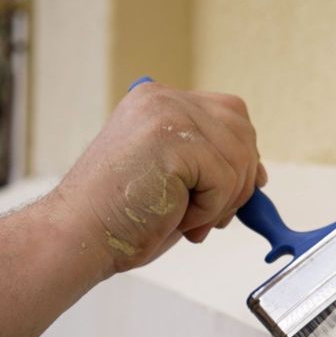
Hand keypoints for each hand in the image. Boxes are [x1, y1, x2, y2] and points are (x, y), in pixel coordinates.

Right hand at [48, 83, 267, 275]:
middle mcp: (163, 99)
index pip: (229, 114)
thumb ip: (212, 166)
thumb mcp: (174, 181)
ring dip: (222, 201)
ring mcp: (167, 114)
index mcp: (158, 103)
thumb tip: (259, 173)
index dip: (241, 156)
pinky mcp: (172, 139)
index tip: (234, 193)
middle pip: (242, 129)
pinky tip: (176, 218)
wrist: (76, 237)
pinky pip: (225, 179)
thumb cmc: (120, 219)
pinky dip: (209, 211)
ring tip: (185, 219)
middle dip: (238, 180)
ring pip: (239, 157)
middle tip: (206, 216)